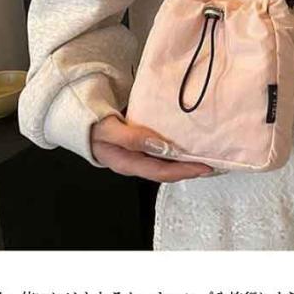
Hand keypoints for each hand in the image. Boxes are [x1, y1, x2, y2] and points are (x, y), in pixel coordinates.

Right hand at [91, 114, 213, 181]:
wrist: (78, 121)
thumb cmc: (90, 126)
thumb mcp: (107, 131)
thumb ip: (132, 138)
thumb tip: (160, 145)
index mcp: (128, 163)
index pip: (162, 172)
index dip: (185, 170)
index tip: (206, 166)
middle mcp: (136, 162)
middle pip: (168, 170)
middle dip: (191, 168)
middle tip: (214, 163)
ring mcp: (138, 155)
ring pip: (166, 161)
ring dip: (185, 158)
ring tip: (205, 152)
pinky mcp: (140, 145)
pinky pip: (161, 149)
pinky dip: (176, 146)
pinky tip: (187, 139)